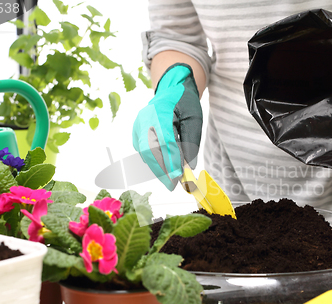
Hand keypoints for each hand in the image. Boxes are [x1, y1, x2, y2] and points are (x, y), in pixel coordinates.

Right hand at [132, 63, 202, 190]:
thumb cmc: (184, 102)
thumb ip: (192, 141)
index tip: (179, 175)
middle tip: (173, 185)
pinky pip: (144, 152)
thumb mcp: (194, 118)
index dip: (171, 160)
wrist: (170, 89)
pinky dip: (154, 163)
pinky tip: (165, 169)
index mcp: (159, 111)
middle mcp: (144, 119)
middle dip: (160, 170)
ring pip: (145, 153)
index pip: (164, 140)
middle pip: (149, 150)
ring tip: (171, 181)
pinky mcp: (137, 134)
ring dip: (158, 169)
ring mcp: (138, 127)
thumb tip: (190, 166)